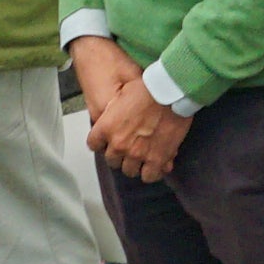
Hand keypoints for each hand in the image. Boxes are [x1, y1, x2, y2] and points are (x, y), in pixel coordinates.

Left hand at [73, 35, 183, 182]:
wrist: (169, 92)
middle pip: (112, 161)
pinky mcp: (156, 160)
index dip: (102, 143)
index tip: (108, 141)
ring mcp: (137, 154)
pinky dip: (152, 172)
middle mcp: (118, 144)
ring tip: (143, 158)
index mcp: (106, 127)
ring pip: (129, 171)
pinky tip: (156, 165)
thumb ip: (114, 110)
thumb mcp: (121, 94)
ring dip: (135, 165)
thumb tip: (115, 117)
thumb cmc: (148, 87)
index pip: (94, 144)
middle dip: (120, 156)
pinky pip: (149, 176)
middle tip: (130, 148)